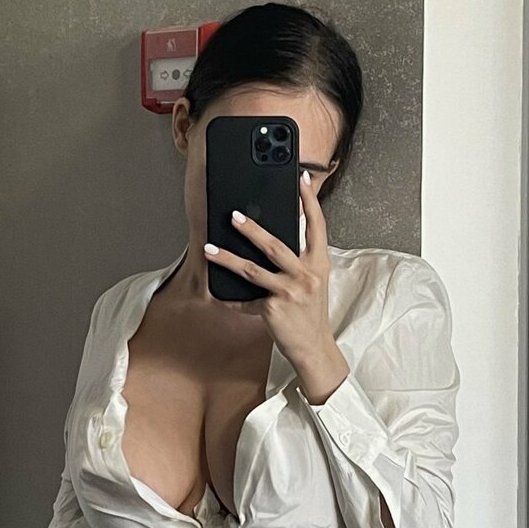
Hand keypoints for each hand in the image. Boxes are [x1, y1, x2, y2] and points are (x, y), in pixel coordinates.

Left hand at [203, 169, 336, 368]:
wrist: (314, 347)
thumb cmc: (310, 313)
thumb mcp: (313, 283)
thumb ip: (299, 261)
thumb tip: (270, 241)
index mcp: (320, 264)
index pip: (317, 226)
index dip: (309, 201)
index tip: (301, 179)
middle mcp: (307, 275)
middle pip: (276, 245)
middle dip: (252, 228)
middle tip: (234, 215)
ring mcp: (290, 292)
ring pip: (252, 270)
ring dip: (227, 258)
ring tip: (208, 249)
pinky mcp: (274, 308)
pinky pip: (246, 299)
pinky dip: (232, 298)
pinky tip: (218, 294)